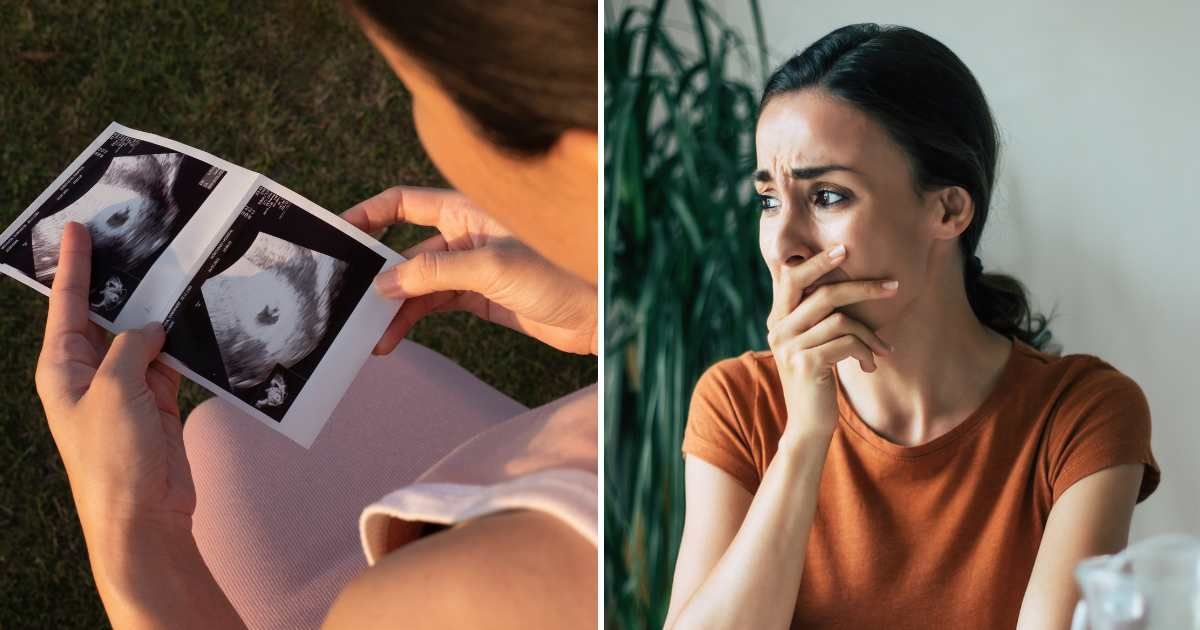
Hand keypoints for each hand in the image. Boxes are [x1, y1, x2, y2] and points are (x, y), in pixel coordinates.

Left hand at [34, 222, 191, 536]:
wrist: (143, 515)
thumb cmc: (113, 456)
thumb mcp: (114, 389)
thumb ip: (132, 347)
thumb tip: (152, 328)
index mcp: (62, 368)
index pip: (68, 305)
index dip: (73, 266)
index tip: (76, 228)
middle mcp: (89, 374)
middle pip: (105, 316)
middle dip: (119, 282)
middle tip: (137, 241)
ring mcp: (125, 389)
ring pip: (142, 337)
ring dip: (158, 314)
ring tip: (176, 273)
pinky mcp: (156, 403)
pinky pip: (169, 362)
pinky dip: (183, 346)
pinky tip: (197, 323)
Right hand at [342, 187, 596, 354]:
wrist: (600, 312)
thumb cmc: (559, 273)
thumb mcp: (492, 267)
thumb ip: (436, 273)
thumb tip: (385, 284)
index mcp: (468, 209)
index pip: (406, 202)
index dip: (370, 214)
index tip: (338, 234)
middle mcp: (465, 234)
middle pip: (405, 248)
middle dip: (376, 273)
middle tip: (345, 298)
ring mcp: (471, 266)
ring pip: (417, 283)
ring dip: (393, 308)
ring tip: (370, 336)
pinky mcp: (480, 296)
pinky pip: (433, 304)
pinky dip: (411, 319)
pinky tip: (392, 337)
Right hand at [766, 244, 896, 441]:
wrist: (807, 424)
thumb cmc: (817, 380)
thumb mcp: (812, 344)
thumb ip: (817, 317)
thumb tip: (848, 285)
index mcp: (778, 319)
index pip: (792, 277)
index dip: (817, 261)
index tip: (845, 249)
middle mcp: (778, 329)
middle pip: (823, 293)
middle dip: (862, 286)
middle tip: (892, 285)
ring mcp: (790, 346)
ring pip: (842, 320)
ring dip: (871, 334)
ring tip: (883, 349)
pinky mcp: (806, 363)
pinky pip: (847, 343)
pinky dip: (866, 351)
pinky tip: (870, 365)